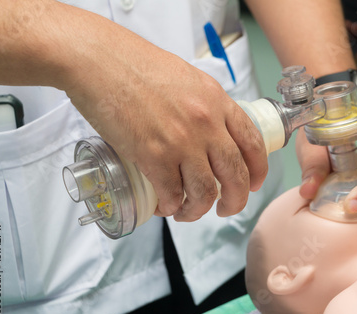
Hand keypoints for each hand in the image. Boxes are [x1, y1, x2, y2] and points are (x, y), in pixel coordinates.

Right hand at [62, 9, 267, 221]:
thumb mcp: (186, 78)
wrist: (99, 59)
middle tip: (227, 209)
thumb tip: (207, 128)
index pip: (252, 143)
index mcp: (217, 102)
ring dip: (198, 210)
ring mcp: (181, 141)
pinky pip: (171, 194)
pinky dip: (169, 206)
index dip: (257, 170)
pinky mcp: (153, 155)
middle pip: (235, 175)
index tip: (253, 184)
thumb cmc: (136, 63)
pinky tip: (164, 205)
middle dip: (236, 200)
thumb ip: (202, 103)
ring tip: (187, 212)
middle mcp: (206, 124)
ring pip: (204, 192)